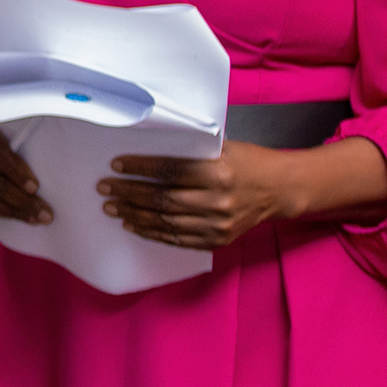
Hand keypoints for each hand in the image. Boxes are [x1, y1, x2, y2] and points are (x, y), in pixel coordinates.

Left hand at [101, 136, 386, 248]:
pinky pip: (179, 240)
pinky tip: (134, 225)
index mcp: (219, 172)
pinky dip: (153, 233)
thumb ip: (189, 152)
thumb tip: (143, 146)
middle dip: (129, 194)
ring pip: (168, 222)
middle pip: (164, 199)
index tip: (115, 165)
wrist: (281, 189)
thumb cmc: (247, 161)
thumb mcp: (222, 148)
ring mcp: (219, 224)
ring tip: (112, 208)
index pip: (169, 170)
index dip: (140, 168)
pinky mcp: (219, 240)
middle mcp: (219, 201)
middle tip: (104, 189)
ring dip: (135, 215)